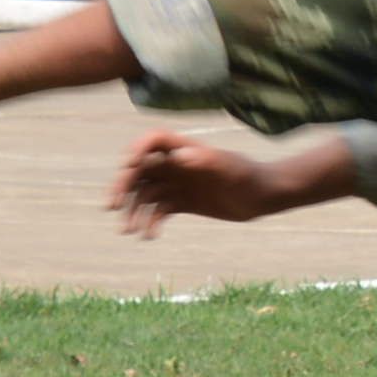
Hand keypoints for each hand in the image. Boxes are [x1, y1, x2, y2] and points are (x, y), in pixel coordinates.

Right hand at [113, 129, 290, 236]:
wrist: (264, 196)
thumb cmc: (250, 177)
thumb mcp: (230, 168)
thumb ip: (206, 160)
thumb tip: (180, 156)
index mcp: (185, 148)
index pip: (152, 140)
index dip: (137, 150)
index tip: (129, 166)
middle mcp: (176, 164)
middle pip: (139, 170)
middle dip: (123, 186)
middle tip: (112, 206)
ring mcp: (178, 183)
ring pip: (144, 194)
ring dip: (133, 211)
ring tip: (129, 231)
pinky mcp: (182, 202)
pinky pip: (158, 211)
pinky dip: (150, 223)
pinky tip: (150, 236)